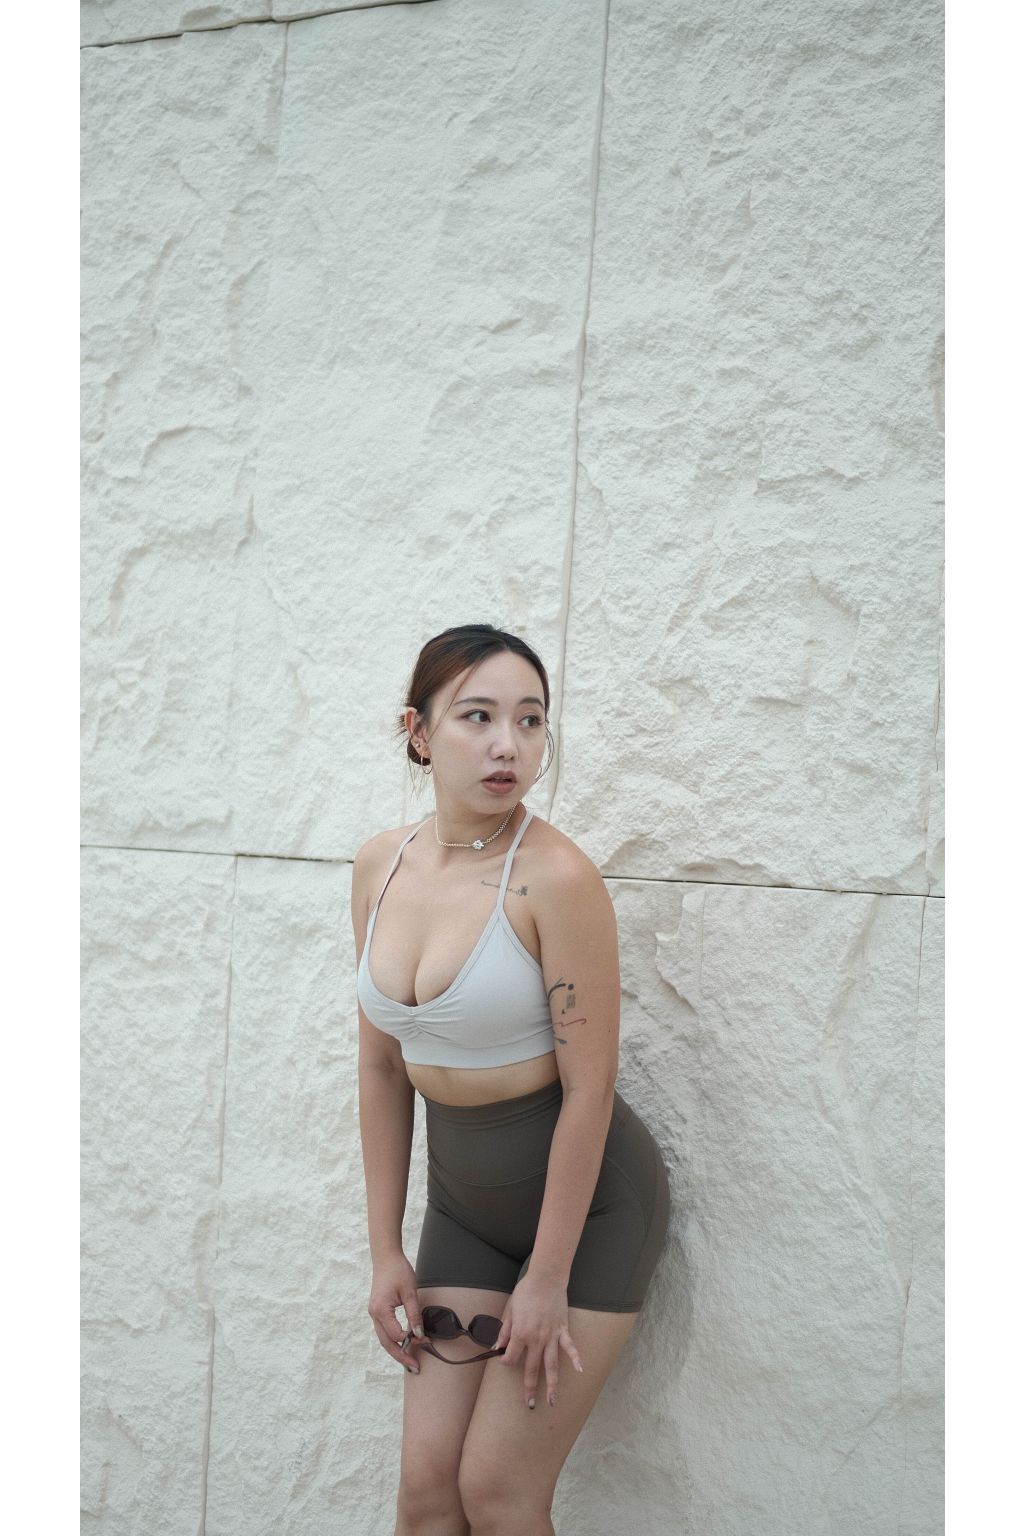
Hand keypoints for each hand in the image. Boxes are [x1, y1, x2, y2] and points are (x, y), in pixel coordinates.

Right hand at [367, 1253, 424, 1373]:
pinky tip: (404, 1345)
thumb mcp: (410, 1292)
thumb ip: (414, 1314)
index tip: (426, 1340)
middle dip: (401, 1357)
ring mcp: (373, 1314)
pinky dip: (393, 1341)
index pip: (397, 1335)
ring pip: (384, 1340)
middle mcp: (374, 1315)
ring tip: (410, 1362)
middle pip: (387, 1343)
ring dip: (396, 1351)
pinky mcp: (377, 1311)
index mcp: (381, 1310)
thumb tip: (419, 1334)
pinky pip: (384, 1331)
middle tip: (415, 1368)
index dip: (412, 1340)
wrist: (386, 1257)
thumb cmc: (398, 1271)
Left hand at [494, 1272, 584, 1408]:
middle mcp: (536, 1339)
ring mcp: (551, 1336)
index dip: (505, 1361)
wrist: (546, 1278)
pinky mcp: (563, 1330)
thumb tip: (495, 1346)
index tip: (504, 1359)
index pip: (510, 1357)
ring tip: (552, 1401)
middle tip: (529, 1405)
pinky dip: (575, 1358)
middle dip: (529, 1388)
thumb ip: (504, 1330)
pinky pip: (570, 1347)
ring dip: (552, 1384)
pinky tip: (580, 1370)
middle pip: (532, 1369)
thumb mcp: (509, 1310)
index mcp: (521, 1334)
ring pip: (552, 1365)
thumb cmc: (526, 1292)